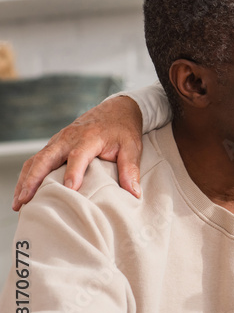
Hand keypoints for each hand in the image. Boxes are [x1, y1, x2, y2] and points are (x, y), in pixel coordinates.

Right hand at [13, 96, 143, 210]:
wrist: (117, 109)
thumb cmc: (124, 130)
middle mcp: (69, 138)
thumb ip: (131, 169)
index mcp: (89, 137)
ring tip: (19, 203)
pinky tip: (24, 192)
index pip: (78, 156)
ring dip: (25, 180)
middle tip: (26, 201)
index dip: (74, 172)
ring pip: (36, 160)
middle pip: (45, 158)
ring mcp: (59, 141)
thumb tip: (134, 193)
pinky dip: (28, 175)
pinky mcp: (55, 145)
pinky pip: (37, 160)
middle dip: (33, 180)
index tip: (70, 189)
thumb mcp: (132, 147)